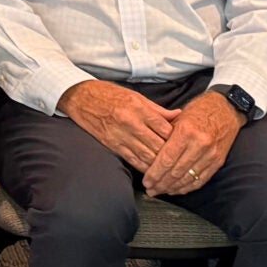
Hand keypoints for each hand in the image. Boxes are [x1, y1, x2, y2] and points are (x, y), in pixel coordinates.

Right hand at [57, 78, 176, 172]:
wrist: (81, 98)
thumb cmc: (109, 94)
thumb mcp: (136, 97)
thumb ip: (159, 110)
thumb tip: (179, 115)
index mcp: (139, 109)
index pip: (165, 129)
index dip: (177, 138)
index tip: (185, 143)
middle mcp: (131, 123)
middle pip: (158, 145)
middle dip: (171, 154)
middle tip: (182, 161)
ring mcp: (121, 136)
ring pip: (147, 156)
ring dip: (159, 165)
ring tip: (171, 170)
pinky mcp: (112, 145)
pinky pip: (133, 160)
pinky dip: (145, 168)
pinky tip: (153, 172)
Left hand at [142, 91, 242, 195]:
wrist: (226, 109)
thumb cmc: (199, 111)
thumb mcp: (178, 118)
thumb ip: (165, 137)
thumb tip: (149, 157)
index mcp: (186, 132)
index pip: (166, 159)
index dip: (154, 173)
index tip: (146, 181)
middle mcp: (199, 144)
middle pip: (176, 172)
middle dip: (160, 184)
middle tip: (150, 190)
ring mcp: (211, 154)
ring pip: (188, 179)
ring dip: (172, 188)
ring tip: (161, 191)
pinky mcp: (218, 161)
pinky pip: (201, 180)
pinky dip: (187, 187)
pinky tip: (177, 190)